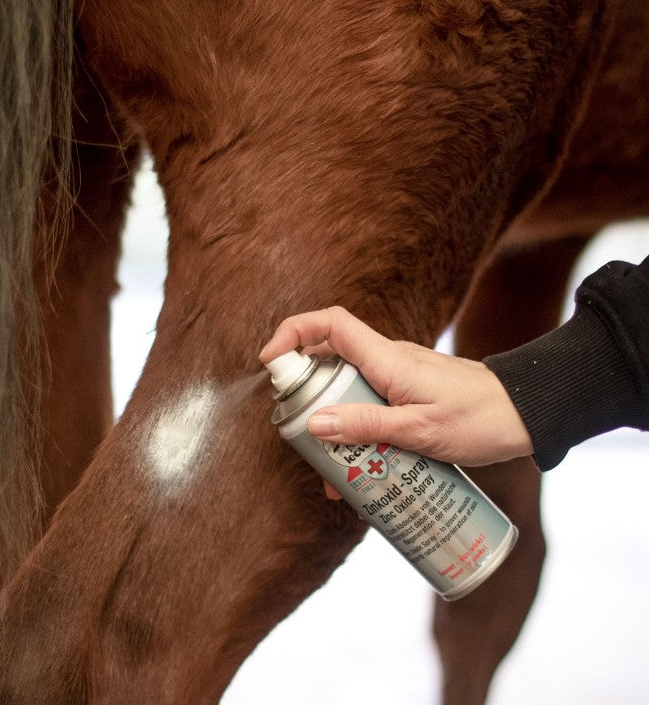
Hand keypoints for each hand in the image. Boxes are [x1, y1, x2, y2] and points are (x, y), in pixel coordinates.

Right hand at [260, 306, 533, 467]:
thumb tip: (313, 425)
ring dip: (331, 423)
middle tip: (299, 435)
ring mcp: (396, 377)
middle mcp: (386, 360)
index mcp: (386, 358)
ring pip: (346, 389)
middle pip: (328, 361)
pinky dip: (355, 431)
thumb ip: (367, 426)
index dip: (293, 332)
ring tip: (332, 472)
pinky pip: (368, 405)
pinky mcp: (406, 395)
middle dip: (305, 395)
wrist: (527, 414)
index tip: (269, 361)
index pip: (329, 324)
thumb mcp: (420, 431)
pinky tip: (360, 473)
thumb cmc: (480, 419)